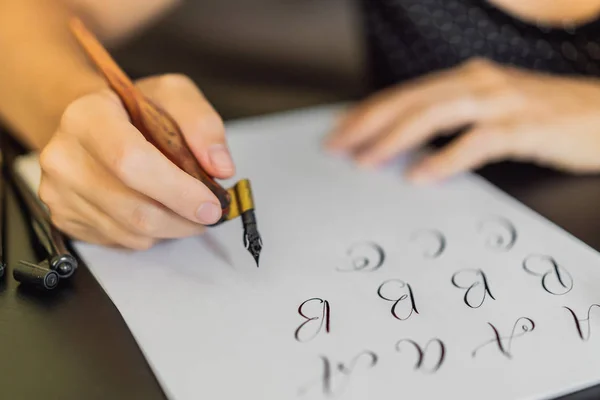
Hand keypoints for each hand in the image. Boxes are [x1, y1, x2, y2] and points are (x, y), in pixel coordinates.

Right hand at [38, 74, 233, 248]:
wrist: (92, 124)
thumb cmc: (134, 110)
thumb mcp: (174, 96)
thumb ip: (203, 126)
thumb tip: (221, 167)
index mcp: (88, 116)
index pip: (131, 161)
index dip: (177, 190)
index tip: (210, 204)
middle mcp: (64, 156)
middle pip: (134, 208)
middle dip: (183, 218)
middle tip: (209, 213)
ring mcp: (59, 192)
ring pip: (131, 232)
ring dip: (171, 229)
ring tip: (186, 209)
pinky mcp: (64, 218)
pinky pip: (121, 241)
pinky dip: (150, 234)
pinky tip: (156, 209)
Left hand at [326, 58, 599, 182]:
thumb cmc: (548, 117)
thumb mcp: (493, 110)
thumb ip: (453, 122)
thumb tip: (410, 148)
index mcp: (467, 80)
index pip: (403, 94)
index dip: (367, 113)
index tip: (339, 133)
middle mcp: (478, 83)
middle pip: (409, 101)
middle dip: (366, 124)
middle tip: (336, 147)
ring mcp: (502, 102)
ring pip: (434, 114)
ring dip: (394, 139)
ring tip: (367, 161)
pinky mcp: (525, 126)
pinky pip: (477, 141)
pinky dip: (445, 159)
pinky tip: (421, 176)